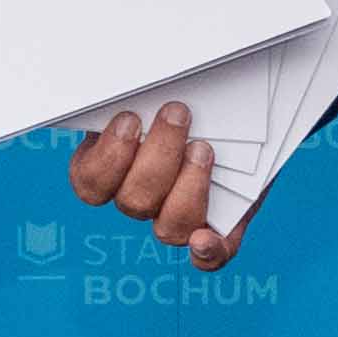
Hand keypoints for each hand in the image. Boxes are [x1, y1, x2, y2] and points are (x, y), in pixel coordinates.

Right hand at [62, 100, 238, 266]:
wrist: (248, 113)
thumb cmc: (194, 97)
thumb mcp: (164, 87)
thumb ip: (143, 90)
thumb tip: (136, 77)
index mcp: (113, 163)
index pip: (89, 181)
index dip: (107, 157)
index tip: (129, 120)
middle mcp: (140, 198)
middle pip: (133, 201)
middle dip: (157, 156)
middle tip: (178, 114)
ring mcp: (178, 218)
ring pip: (168, 228)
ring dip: (186, 189)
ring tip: (204, 148)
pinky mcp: (219, 231)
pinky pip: (208, 258)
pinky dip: (206, 252)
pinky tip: (206, 239)